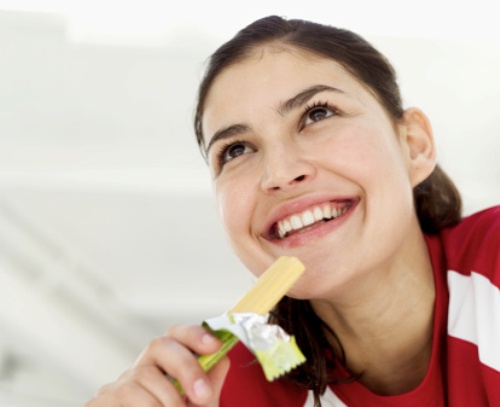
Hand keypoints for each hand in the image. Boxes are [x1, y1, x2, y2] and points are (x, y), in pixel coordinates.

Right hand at [84, 324, 229, 405]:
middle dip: (186, 367)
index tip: (215, 345)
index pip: (176, 335)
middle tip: (202, 397)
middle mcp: (141, 370)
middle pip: (159, 345)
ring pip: (144, 375)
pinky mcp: (101, 400)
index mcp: (165, 368)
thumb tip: (222, 358)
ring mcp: (119, 385)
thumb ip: (209, 386)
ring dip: (170, 402)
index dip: (195, 334)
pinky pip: (126, 395)